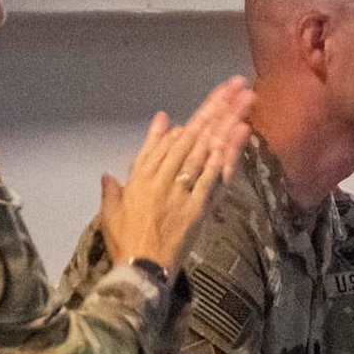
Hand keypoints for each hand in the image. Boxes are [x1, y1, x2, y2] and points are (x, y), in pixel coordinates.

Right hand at [101, 76, 253, 273]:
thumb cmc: (124, 242)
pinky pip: (216, 173)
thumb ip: (112, 189)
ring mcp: (181, 188)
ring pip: (207, 146)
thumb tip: (108, 173)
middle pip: (193, 134)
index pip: (168, 140)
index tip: (213, 99)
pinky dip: (229, 151)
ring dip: (227, 119)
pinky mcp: (198, 204)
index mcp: (141, 176)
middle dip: (216, 107)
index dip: (193, 118)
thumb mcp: (111, 212)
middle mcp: (162, 176)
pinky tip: (242, 130)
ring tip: (246, 97)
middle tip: (235, 84)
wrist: (139, 269)